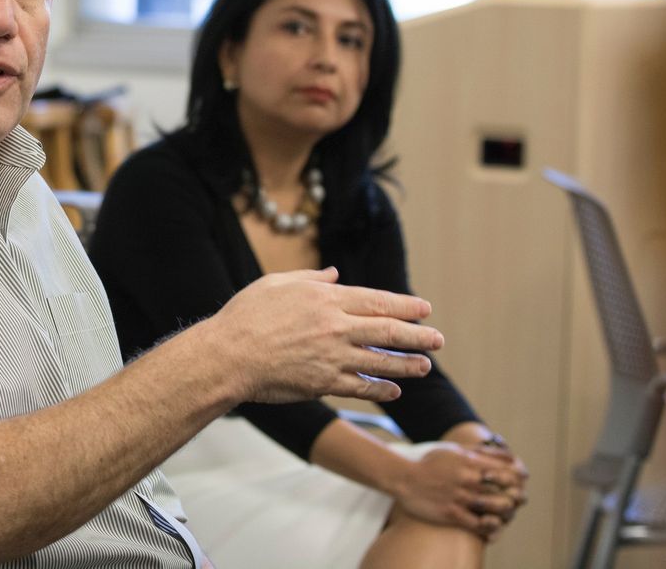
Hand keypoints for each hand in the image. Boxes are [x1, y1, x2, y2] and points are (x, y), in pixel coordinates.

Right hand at [207, 267, 442, 404]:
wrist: (227, 356)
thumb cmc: (246, 315)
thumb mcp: (276, 283)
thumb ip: (310, 278)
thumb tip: (335, 274)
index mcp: (325, 299)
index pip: (377, 300)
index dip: (405, 305)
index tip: (425, 308)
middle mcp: (334, 328)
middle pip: (387, 330)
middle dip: (417, 335)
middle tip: (438, 339)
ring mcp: (331, 358)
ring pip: (380, 361)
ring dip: (406, 364)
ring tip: (424, 366)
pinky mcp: (323, 384)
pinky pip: (360, 387)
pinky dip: (380, 389)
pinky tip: (393, 390)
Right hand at [441, 423, 529, 536]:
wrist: (403, 478)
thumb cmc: (431, 463)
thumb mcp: (456, 450)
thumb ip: (482, 453)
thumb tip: (509, 454)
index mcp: (470, 462)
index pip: (508, 471)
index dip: (519, 478)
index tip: (520, 481)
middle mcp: (468, 480)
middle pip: (507, 491)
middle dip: (516, 496)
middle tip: (516, 499)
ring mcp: (460, 497)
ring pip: (496, 509)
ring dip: (506, 512)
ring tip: (504, 512)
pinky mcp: (451, 514)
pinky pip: (479, 525)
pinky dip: (490, 527)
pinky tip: (492, 526)